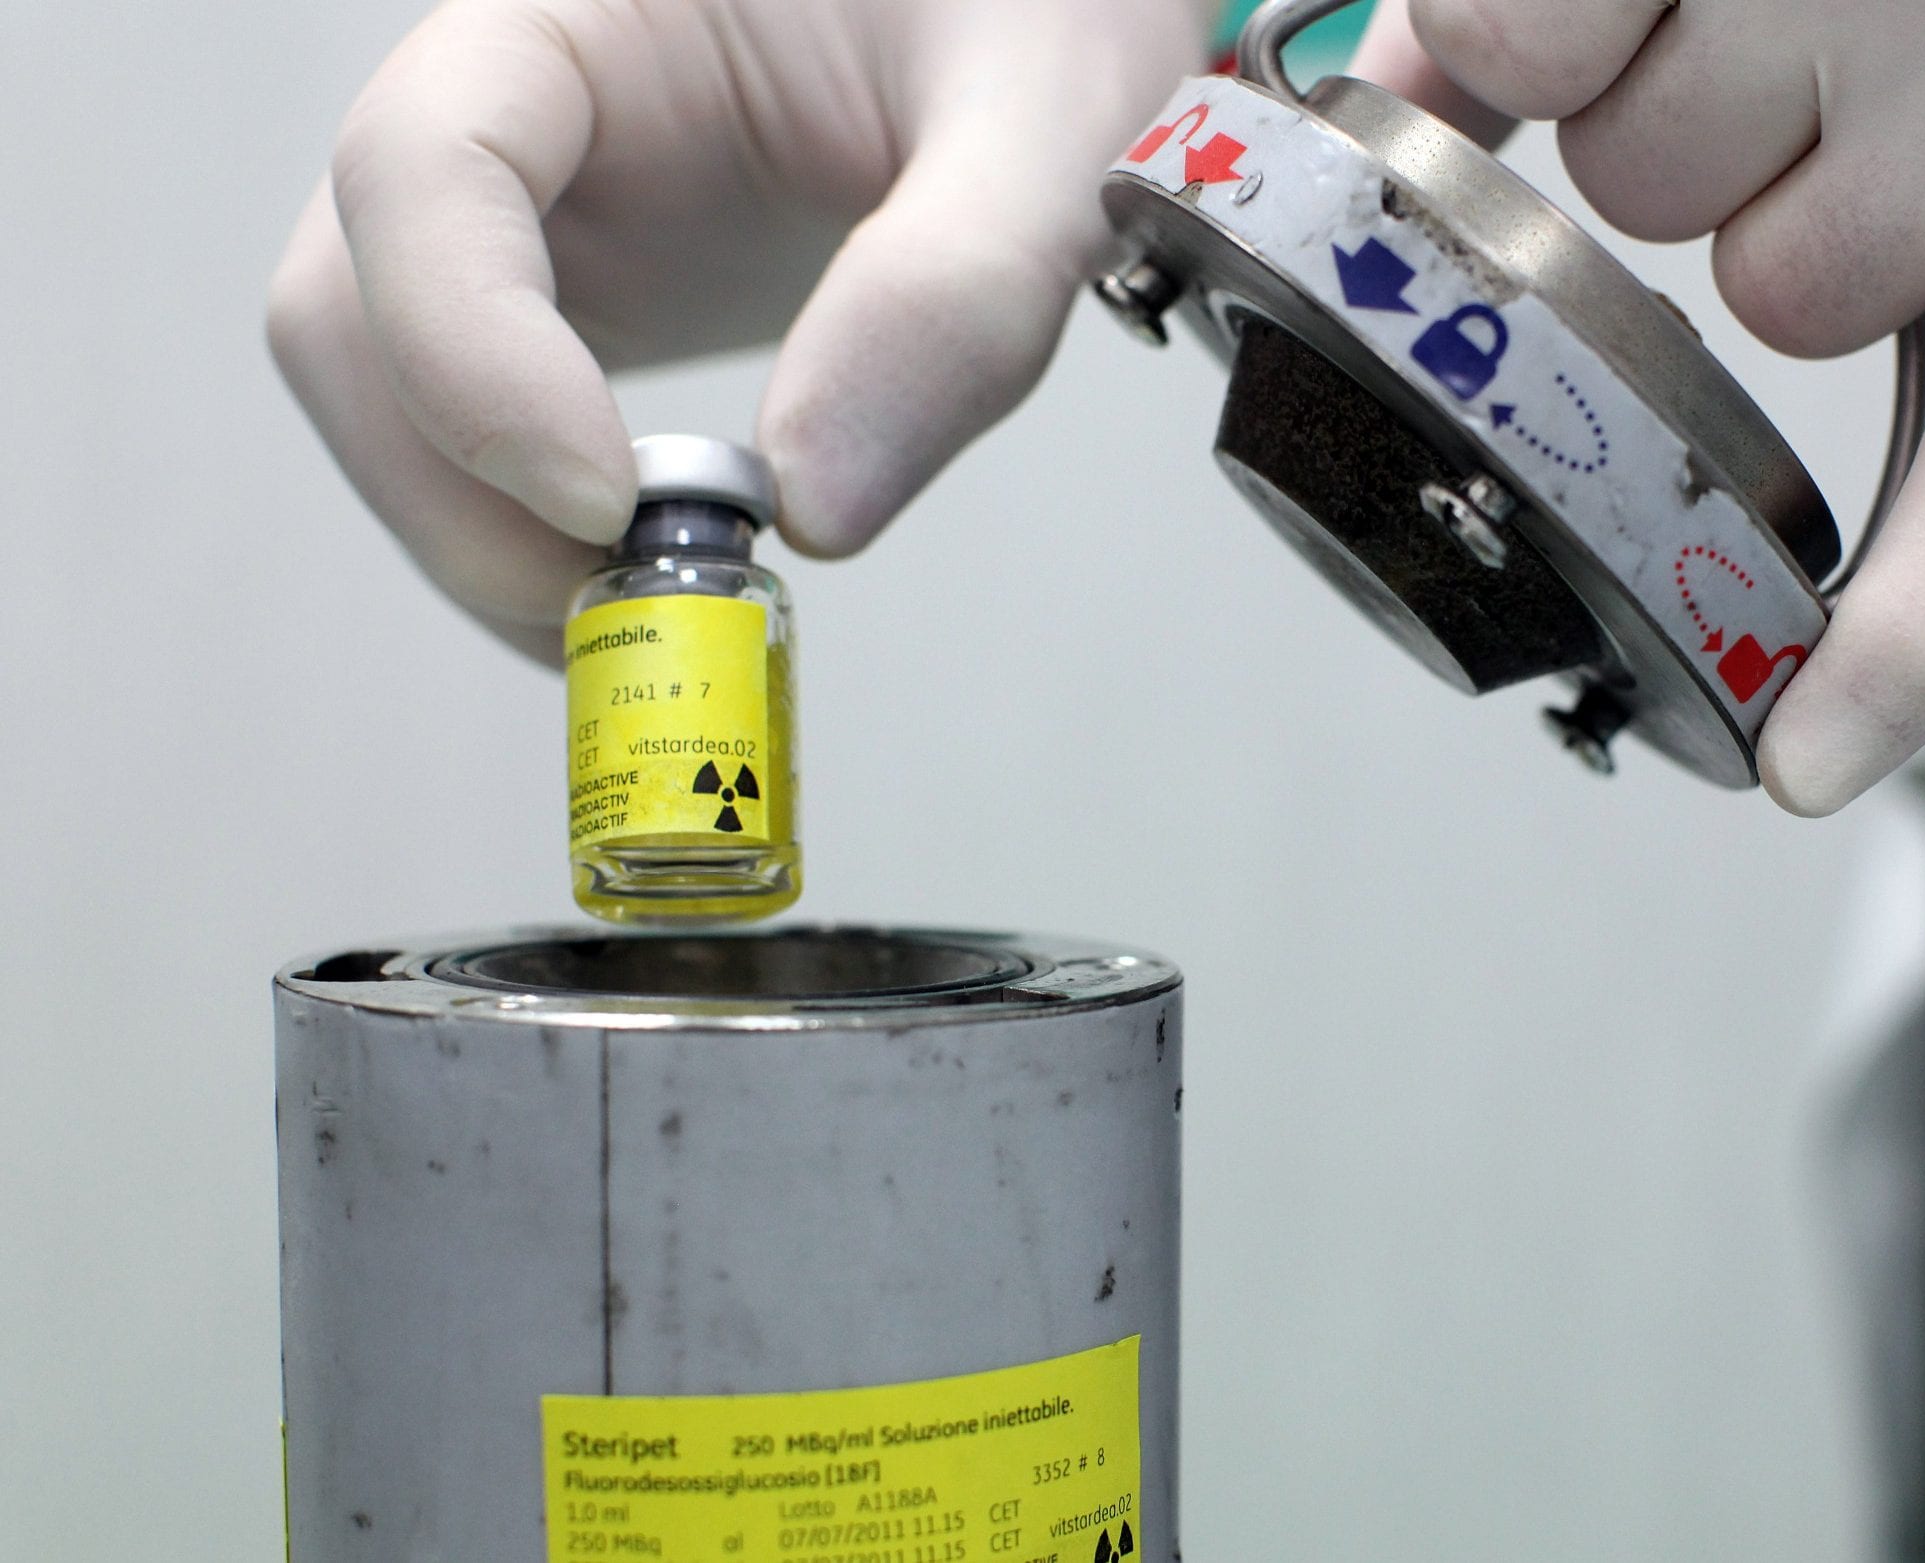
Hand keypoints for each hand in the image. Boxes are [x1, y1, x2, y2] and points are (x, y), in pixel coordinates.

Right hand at [270, 0, 1208, 661]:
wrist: (1034, 46)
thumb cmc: (1032, 20)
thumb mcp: (1047, 117)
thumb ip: (958, 289)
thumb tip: (816, 511)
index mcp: (581, 10)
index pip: (422, 166)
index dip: (471, 353)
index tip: (609, 501)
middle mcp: (523, 112)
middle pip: (356, 308)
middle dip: (459, 489)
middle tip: (627, 615)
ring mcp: (539, 220)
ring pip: (394, 397)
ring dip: (486, 543)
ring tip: (662, 629)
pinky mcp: (583, 309)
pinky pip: (485, 442)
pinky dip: (538, 549)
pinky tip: (659, 605)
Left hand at [1364, 0, 1924, 811]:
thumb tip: (1430, 81)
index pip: (1510, 34)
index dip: (1520, 57)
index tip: (1558, 46)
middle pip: (1636, 182)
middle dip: (1696, 136)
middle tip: (1851, 25)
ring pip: (1765, 294)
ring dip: (1816, 234)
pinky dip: (1913, 627)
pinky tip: (1815, 752)